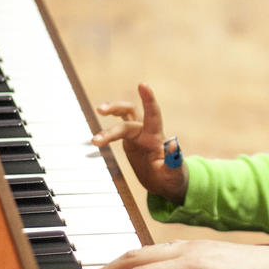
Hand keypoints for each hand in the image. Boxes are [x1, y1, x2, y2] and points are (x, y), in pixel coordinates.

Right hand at [92, 82, 187, 202]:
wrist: (165, 183)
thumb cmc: (172, 178)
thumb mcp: (174, 173)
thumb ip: (173, 160)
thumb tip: (174, 144)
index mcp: (157, 138)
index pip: (153, 114)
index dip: (149, 100)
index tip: (143, 84)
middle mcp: (146, 132)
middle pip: (130, 113)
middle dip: (115, 109)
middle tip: (100, 110)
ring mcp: (137, 135)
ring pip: (122, 117)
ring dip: (109, 116)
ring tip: (94, 136)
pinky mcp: (129, 141)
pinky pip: (116, 131)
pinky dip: (104, 133)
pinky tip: (93, 140)